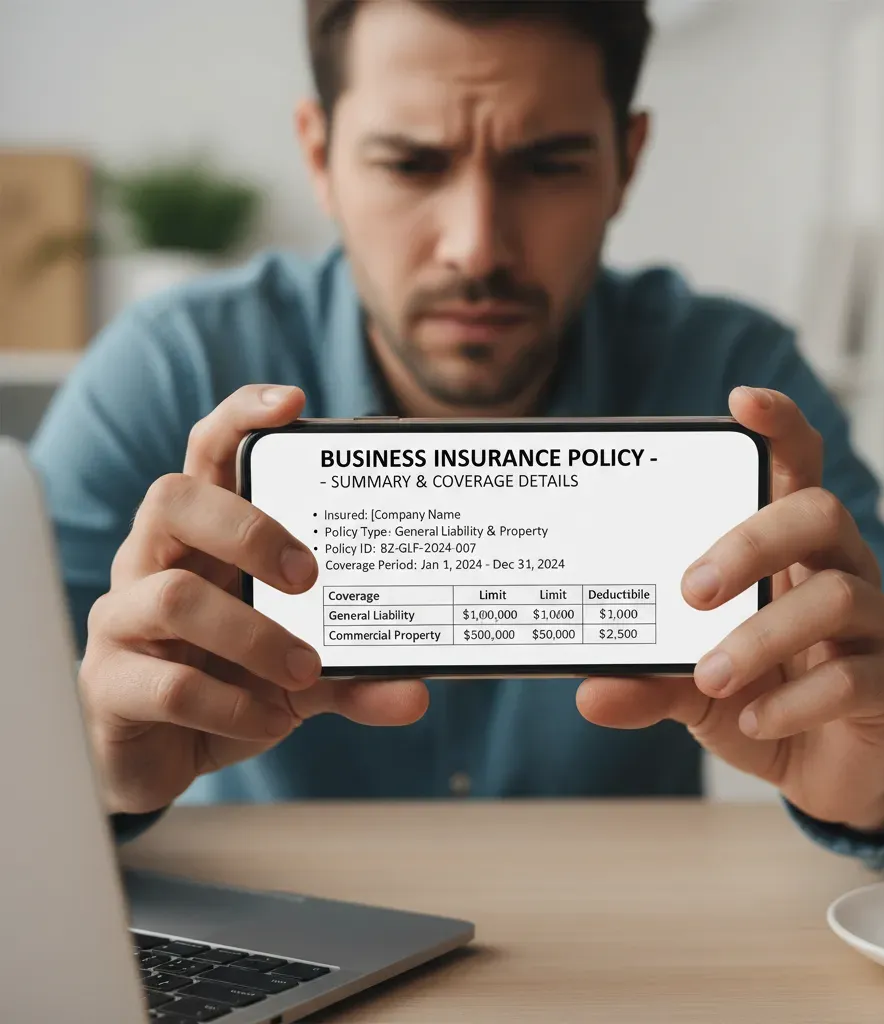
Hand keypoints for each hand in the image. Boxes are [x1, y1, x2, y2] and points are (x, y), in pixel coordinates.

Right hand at [79, 385, 427, 814]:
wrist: (167, 756)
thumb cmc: (230, 683)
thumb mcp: (302, 675)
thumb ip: (356, 674)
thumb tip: (417, 692)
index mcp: (204, 538)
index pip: (209, 453)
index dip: (241, 417)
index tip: (294, 403)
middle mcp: (155, 562)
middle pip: (174, 498)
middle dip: (248, 528)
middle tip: (309, 575)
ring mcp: (123, 620)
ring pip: (170, 595)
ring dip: (252, 634)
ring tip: (304, 668)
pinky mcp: (110, 683)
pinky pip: (168, 684)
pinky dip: (232, 704)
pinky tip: (267, 720)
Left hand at [577, 387, 883, 831]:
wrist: (818, 770)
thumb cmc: (756, 697)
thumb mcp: (689, 686)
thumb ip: (647, 679)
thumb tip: (588, 690)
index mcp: (788, 551)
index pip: (796, 468)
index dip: (780, 427)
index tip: (741, 402)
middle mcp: (837, 571)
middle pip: (820, 513)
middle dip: (752, 542)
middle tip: (692, 590)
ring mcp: (873, 625)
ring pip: (840, 595)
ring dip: (762, 636)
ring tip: (710, 675)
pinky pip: (854, 676)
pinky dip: (793, 699)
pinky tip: (752, 717)